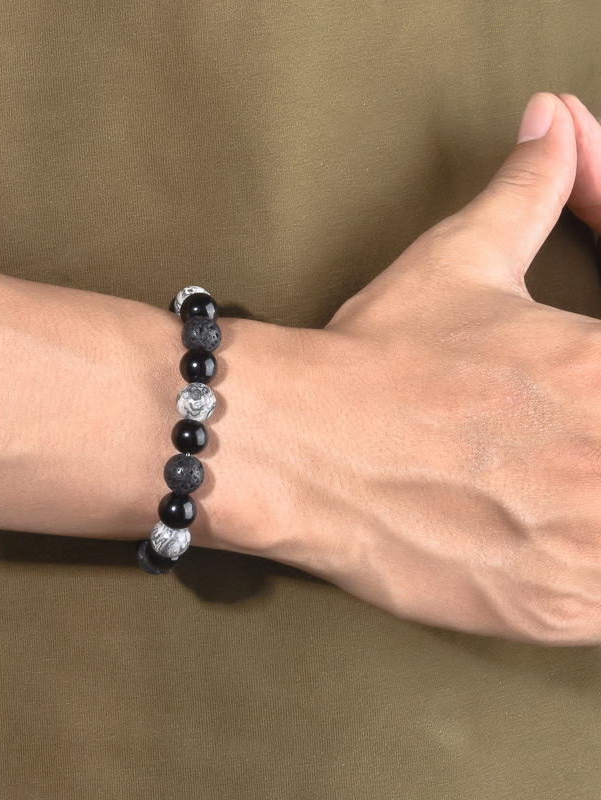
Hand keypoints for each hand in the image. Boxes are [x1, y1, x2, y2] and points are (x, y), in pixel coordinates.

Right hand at [217, 93, 600, 645]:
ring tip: (545, 498)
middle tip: (551, 454)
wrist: (297, 444)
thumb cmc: (375, 358)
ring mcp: (593, 543)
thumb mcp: (459, 261)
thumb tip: (550, 126)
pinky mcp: (558, 609)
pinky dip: (583, 582)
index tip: (581, 413)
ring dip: (593, 519)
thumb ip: (530, 196)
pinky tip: (537, 546)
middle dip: (595, 451)